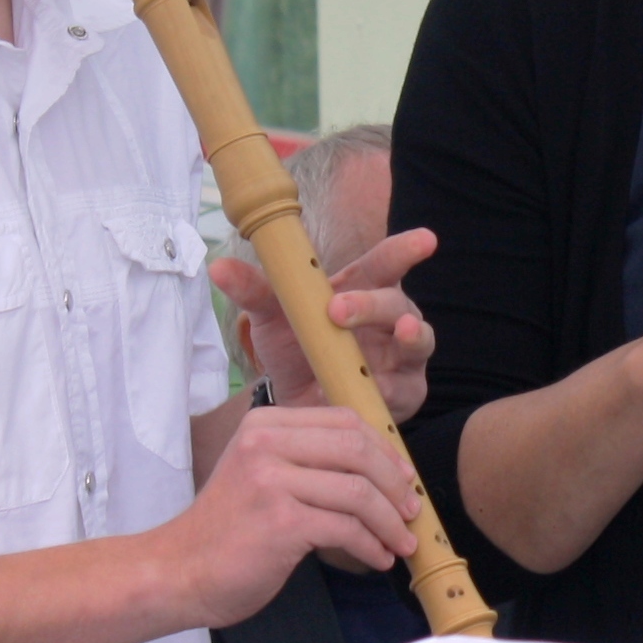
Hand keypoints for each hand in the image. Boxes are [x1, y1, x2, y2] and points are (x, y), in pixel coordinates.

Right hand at [157, 405, 420, 627]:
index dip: (383, 449)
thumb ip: (306, 459)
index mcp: (264, 423)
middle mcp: (266, 443)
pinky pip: (346, 528)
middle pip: (357, 449)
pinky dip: (372, 545)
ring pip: (357, 490)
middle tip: (411, 512)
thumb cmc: (229, 529)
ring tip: (402, 542)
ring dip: (390, 521)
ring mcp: (272, 480)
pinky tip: (378, 559)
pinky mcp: (280, 522)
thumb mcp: (261, 473)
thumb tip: (381, 465)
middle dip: (395, 483)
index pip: (342, 421)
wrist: (180, 572)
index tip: (402, 478)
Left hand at [210, 228, 437, 422]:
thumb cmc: (294, 345)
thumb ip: (253, 290)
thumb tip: (218, 266)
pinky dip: (390, 389)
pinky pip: (405, 390)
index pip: (387, 265)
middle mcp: (391, 320)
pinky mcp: (405, 393)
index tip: (425, 240)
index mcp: (363, 289)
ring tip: (403, 334)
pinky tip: (372, 390)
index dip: (406, 250)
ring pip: (419, 341)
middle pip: (397, 303)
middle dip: (373, 303)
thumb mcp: (271, 316)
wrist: (295, 402)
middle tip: (339, 308)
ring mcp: (403, 357)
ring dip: (411, 337)